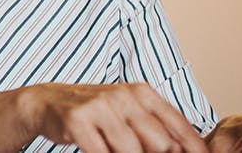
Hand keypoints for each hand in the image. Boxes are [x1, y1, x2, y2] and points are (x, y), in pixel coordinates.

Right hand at [19, 82, 206, 152]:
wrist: (48, 102)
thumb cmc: (95, 113)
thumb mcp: (128, 112)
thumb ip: (155, 128)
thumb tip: (184, 150)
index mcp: (143, 93)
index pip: (180, 128)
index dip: (194, 151)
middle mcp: (124, 96)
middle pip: (160, 143)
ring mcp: (99, 106)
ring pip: (131, 150)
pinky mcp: (77, 119)